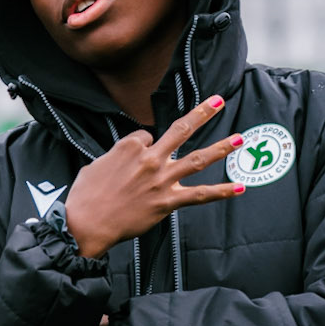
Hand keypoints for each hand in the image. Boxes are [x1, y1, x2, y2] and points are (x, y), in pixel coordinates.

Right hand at [64, 96, 244, 259]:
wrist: (84, 224)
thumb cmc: (85, 196)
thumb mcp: (95, 164)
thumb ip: (116, 157)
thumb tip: (127, 159)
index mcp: (130, 146)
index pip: (148, 138)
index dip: (146, 147)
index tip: (139, 161)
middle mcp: (150, 158)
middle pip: (181, 130)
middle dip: (202, 113)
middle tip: (218, 101)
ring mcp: (161, 180)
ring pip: (198, 159)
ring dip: (221, 147)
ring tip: (240, 139)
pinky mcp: (166, 202)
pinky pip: (199, 195)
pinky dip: (221, 191)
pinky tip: (239, 188)